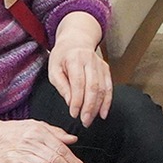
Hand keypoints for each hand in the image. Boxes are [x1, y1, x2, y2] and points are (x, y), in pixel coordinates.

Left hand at [48, 12, 112, 126]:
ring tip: (91, 120)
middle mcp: (90, 61)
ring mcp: (100, 65)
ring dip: (97, 107)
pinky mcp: (106, 70)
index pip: (78, 82)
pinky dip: (107, 102)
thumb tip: (70, 102)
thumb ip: (61, 85)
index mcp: (74, 59)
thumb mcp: (53, 68)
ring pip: (102, 89)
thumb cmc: (62, 56)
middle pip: (93, 87)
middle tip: (84, 121)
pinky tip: (103, 113)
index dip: (77, 100)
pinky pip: (109, 88)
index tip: (74, 113)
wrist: (77, 41)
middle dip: (89, 107)